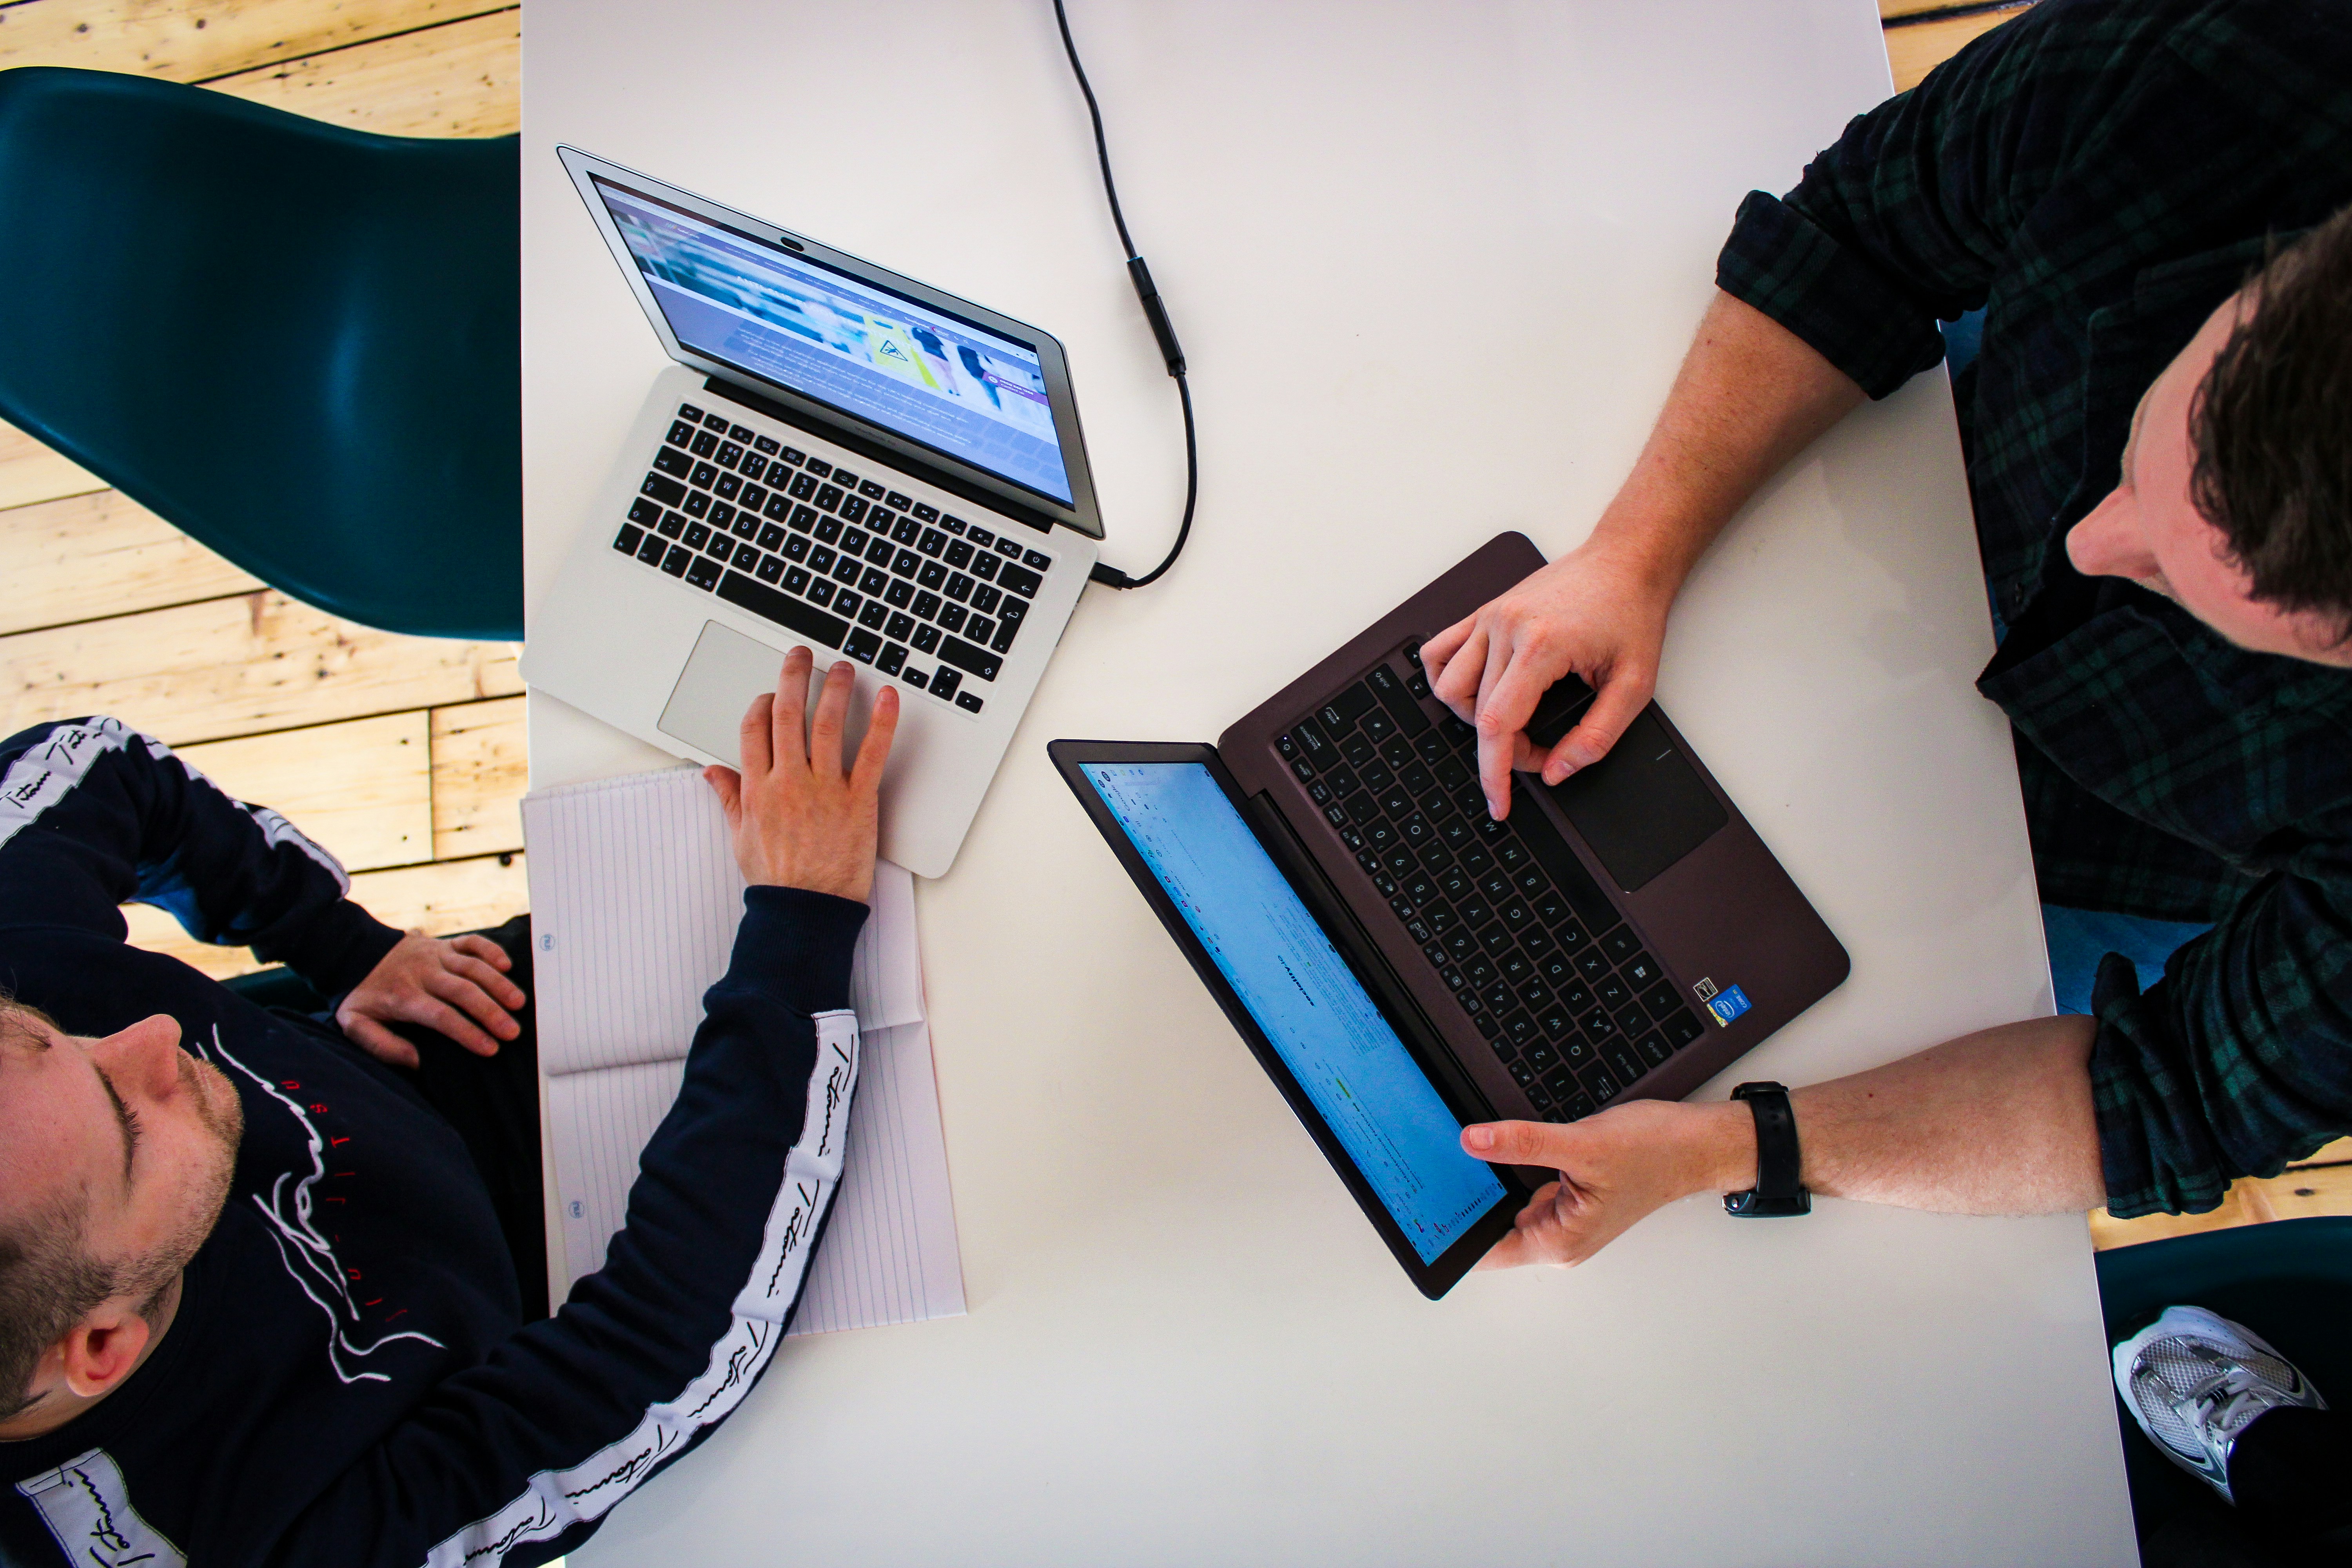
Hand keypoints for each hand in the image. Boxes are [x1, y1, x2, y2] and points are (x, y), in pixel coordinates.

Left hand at [337, 930, 526, 1066]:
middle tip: (512, 1032)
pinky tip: (506, 965)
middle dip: (491, 1012)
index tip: (489, 1049)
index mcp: (403, 996)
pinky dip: (491, 950)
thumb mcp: (355, 1024)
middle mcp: (423, 972)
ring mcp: (436, 955)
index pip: (441, 1015)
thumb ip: (382, 1045)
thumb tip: (416, 1061)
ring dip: (498, 984)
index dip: (467, 1032)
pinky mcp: (444, 943)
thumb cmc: (362, 995)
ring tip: (518, 1004)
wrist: (356, 954)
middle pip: (463, 991)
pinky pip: (472, 942)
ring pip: (473, 966)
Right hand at [703, 647, 897, 902]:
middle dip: (793, 678)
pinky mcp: (858, 800)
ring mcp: (824, 789)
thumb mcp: (742, 837)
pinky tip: (886, 697)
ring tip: (843, 667)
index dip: (762, 704)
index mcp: (759, 789)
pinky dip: (881, 722)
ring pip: (826, 725)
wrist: (806, 912)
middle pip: (787, 716)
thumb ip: (730, 798)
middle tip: (801, 655)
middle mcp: (789, 782)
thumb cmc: (778, 879)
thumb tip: (712, 772)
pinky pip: (870, 753)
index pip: (754, 729)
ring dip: (835, 689)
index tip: (771, 694)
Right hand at [1418, 536, 1670, 819]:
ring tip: (1510, 722)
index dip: (1495, 773)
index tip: (1499, 803)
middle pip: (1477, 714)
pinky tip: (1473, 692)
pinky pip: (1439, 652)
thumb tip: (1557, 771)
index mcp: (1542, 645)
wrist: (1625, 561)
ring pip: (1449, 687)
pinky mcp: (1484, 612)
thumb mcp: (1635, 686)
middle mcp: (1506, 627)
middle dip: (1505, 749)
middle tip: (1541, 751)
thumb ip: (1597, 737)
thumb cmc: (1630, 614)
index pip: (1498, 725)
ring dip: (1472, 718)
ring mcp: (1490, 617)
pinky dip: (1446, 679)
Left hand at [1462, 1098, 1749, 1268]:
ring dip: (1492, 1181)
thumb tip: (1474, 1140)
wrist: (1698, 1144)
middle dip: (1468, 1199)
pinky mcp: (1572, 1195)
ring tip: (1466, 1152)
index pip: (1487, 1250)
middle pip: (1493, 1226)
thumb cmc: (1656, 1152)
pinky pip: (1529, 1186)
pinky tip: (1500, 1146)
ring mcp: (1567, 1217)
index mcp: (1560, 1241)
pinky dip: (1513, 1168)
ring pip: (1510, 1203)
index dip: (1452, 1231)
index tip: (1423, 1208)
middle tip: (1436, 1166)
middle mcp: (1561, 1237)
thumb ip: (1524, 1142)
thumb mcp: (1583, 1143)